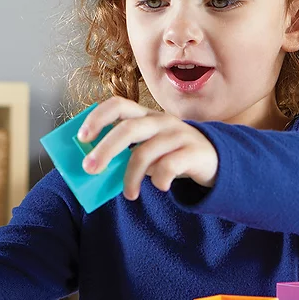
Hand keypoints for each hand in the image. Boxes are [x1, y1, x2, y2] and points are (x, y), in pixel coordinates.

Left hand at [78, 96, 218, 199]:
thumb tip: (94, 167)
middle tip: (90, 169)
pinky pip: (169, 167)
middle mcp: (161, 121)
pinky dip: (160, 180)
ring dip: (131, 177)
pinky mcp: (193, 152)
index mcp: (146, 116)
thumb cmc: (173, 153)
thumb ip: (128, 151)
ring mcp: (178, 135)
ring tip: (130, 194)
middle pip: (128, 129)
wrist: (215, 158)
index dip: (97, 118)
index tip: (82, 137)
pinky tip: (161, 186)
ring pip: (146, 153)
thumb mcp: (150, 147)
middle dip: (104, 150)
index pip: (118, 105)